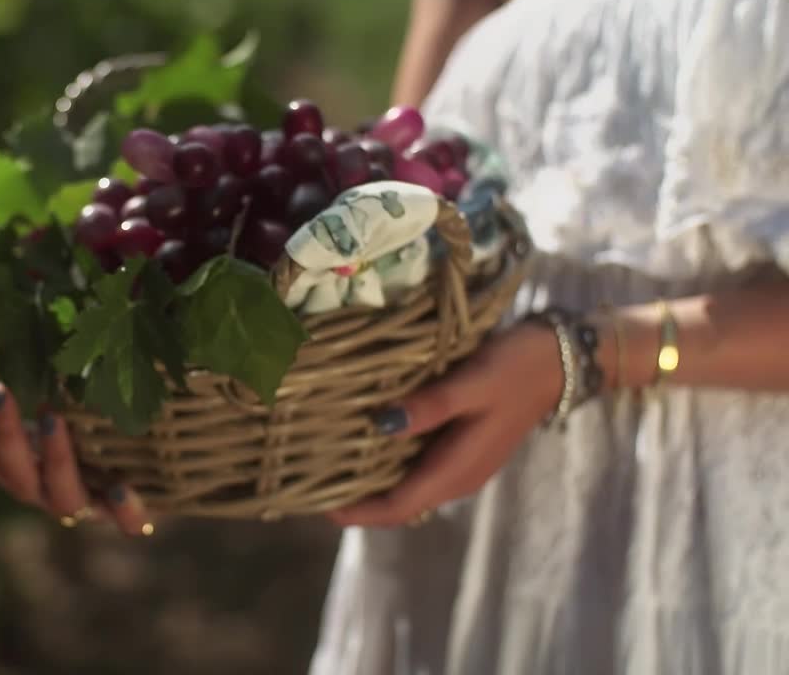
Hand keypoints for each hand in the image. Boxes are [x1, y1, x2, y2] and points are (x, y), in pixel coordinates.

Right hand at [0, 373, 154, 536]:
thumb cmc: (78, 451)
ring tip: (50, 418)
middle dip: (3, 434)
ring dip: (55, 459)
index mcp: (24, 474)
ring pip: (64, 496)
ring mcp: (91, 507)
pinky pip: (128, 524)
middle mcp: (50, 494)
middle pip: (17, 474)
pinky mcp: (134, 516)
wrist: (147, 480)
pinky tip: (122, 487)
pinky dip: (124, 511)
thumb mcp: (31, 432)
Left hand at [329, 320, 562, 527]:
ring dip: (372, 483)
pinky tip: (368, 443)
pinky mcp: (463, 449)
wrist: (560, 361)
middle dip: (357, 500)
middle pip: (399, 503)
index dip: (358, 511)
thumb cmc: (513, 369)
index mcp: (456, 469)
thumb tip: (382, 424)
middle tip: (311, 481)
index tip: (317, 504)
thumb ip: (430, 407)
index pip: (399, 506)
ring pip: (407, 487)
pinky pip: (418, 469)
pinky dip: (390, 465)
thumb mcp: (471, 382)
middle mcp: (456, 478)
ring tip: (329, 464)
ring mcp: (461, 466)